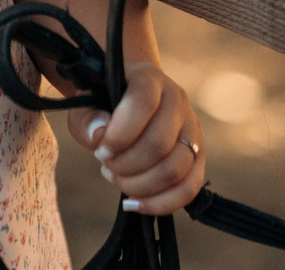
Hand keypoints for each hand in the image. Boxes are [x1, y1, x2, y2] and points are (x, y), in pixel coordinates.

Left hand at [71, 62, 204, 215]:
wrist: (129, 99)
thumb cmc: (105, 103)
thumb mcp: (86, 104)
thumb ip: (87, 118)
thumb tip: (100, 135)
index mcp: (150, 79)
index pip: (143, 103)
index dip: (120, 133)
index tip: (100, 150)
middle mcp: (178, 101)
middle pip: (159, 143)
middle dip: (126, 164)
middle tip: (105, 164)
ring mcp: (192, 129)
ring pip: (175, 169)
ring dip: (139, 184)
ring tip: (117, 178)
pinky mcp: (197, 157)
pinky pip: (189, 188)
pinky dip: (161, 203)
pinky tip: (134, 203)